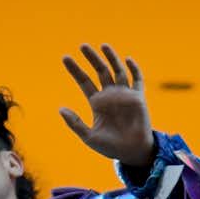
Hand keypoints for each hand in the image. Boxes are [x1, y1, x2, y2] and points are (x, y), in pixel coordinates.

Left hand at [59, 42, 152, 167]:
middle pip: (100, 71)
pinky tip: (127, 60)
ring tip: (103, 45)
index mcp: (97, 102)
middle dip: (92, 58)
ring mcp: (124, 95)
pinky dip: (134, 69)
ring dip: (111, 58)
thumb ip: (75, 123)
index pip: (84, 81)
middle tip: (83, 46)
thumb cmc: (111, 147)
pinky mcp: (138, 98)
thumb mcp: (89, 136)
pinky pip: (137, 80)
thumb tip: (61, 109)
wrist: (132, 153)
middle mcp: (110, 95)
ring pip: (117, 71)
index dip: (75, 69)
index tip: (65, 58)